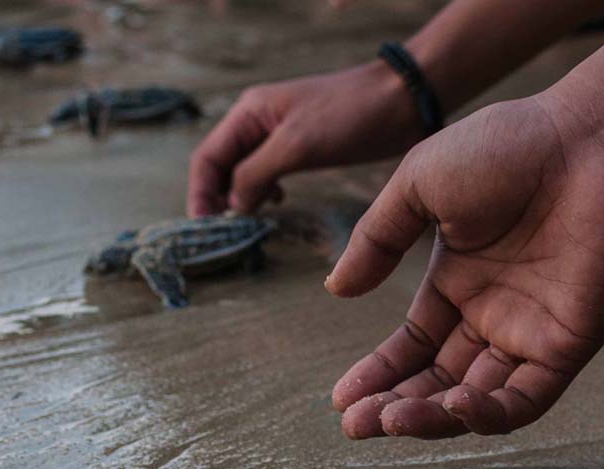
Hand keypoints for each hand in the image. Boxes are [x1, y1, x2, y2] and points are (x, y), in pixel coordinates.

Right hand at [187, 62, 425, 216]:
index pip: (208, 158)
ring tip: (245, 222)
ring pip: (243, 170)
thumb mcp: (297, 145)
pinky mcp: (301, 146)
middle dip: (216, 198)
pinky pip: (268, 171)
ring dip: (239, 196)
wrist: (403, 100)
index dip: (200, 194)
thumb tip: (233, 204)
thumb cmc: (350, 115)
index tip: (204, 228)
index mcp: (249, 112)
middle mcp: (258, 121)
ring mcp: (279, 133)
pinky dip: (263, 190)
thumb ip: (257, 174)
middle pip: (221, 165)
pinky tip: (277, 202)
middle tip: (221, 234)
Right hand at [327, 97, 603, 438]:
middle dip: (394, 407)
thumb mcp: (419, 184)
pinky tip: (452, 405)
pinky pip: (526, 399)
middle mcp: (492, 314)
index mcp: (457, 281)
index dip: (377, 375)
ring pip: (475, 400)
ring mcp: (530, 332)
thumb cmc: (510, 147)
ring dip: (431, 419)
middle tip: (356, 425)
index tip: (340, 400)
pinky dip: (489, 415)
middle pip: (436, 381)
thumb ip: (377, 238)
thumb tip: (336, 289)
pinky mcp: (569, 343)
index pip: (412, 346)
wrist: (592, 138)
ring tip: (389, 422)